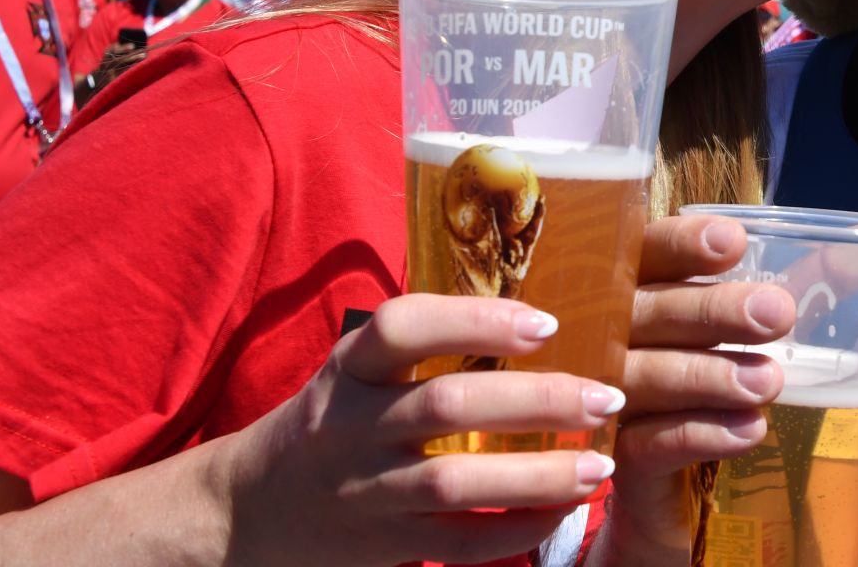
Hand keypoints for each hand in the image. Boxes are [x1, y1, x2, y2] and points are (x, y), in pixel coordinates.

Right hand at [216, 294, 621, 566]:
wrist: (250, 509)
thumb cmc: (334, 420)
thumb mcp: (358, 370)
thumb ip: (426, 346)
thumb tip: (540, 313)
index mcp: (351, 368)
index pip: (402, 328)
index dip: (475, 321)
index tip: (545, 322)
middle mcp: (354, 425)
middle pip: (448, 406)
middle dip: (537, 401)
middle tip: (607, 394)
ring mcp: (367, 491)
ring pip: (457, 483)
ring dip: (539, 473)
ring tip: (601, 462)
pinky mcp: (384, 545)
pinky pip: (458, 544)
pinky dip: (516, 528)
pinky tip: (565, 509)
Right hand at [594, 214, 797, 566]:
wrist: (681, 503)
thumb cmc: (722, 389)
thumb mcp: (760, 329)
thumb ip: (806, 282)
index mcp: (642, 292)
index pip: (647, 253)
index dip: (682, 244)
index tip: (734, 242)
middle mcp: (613, 340)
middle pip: (647, 312)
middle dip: (711, 310)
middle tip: (776, 315)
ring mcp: (610, 401)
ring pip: (646, 377)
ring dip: (708, 375)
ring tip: (768, 382)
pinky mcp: (621, 464)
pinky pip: (649, 443)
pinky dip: (699, 433)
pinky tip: (747, 430)